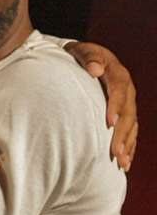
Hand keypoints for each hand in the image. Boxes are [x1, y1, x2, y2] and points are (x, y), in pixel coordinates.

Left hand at [64, 41, 136, 170]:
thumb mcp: (83, 51)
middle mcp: (128, 91)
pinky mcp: (125, 112)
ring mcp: (128, 103)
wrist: (88, 58)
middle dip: (123, 134)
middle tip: (116, 152)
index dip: (116, 106)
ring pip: (132, 126)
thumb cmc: (81, 55)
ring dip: (128, 145)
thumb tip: (94, 69)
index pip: (119, 91)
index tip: (109, 123)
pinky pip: (131, 131)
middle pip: (128, 114)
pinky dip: (129, 146)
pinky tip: (126, 161)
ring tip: (122, 163)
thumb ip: (89, 58)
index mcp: (118, 75)